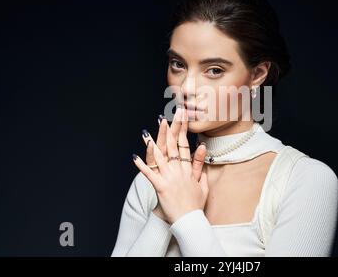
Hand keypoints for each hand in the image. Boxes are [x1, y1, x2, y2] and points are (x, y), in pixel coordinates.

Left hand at [134, 107, 207, 223]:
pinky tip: (134, 157)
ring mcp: (170, 178)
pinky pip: (150, 174)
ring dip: (152, 144)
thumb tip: (202, 153)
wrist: (190, 221)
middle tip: (167, 116)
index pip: (185, 146)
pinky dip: (141, 166)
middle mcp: (179, 171)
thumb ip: (201, 169)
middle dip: (170, 130)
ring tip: (146, 133)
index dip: (182, 130)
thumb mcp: (202, 186)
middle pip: (174, 147)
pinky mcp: (161, 187)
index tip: (181, 118)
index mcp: (188, 170)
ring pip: (160, 157)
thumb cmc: (195, 205)